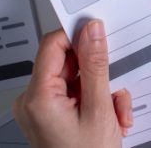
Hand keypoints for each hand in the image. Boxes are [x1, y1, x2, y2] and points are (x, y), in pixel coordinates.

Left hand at [13, 20, 132, 147]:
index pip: (53, 44)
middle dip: (100, 74)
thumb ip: (97, 66)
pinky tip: (112, 118)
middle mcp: (34, 101)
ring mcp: (43, 109)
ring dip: (105, 92)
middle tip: (116, 88)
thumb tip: (93, 32)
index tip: (100, 31)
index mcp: (38, 96)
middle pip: (70, 63)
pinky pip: (79, 94)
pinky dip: (99, 102)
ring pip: (80, 79)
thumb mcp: (100, 109)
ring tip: (116, 113)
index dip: (78, 35)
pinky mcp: (53, 115)